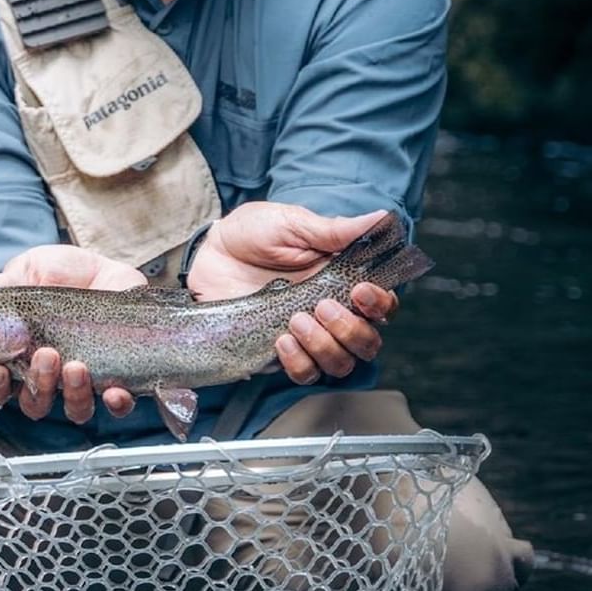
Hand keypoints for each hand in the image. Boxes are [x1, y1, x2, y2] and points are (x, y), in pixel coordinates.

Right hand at [0, 244, 144, 422]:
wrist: (108, 264)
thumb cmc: (63, 270)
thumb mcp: (24, 271)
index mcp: (20, 356)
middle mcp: (50, 374)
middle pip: (33, 404)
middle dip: (36, 385)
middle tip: (43, 354)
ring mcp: (85, 379)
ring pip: (72, 409)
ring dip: (71, 392)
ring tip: (75, 364)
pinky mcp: (119, 378)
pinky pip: (117, 406)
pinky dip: (115, 403)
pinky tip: (113, 389)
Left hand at [186, 202, 398, 383]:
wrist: (209, 252)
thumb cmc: (252, 234)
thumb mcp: (292, 224)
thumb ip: (334, 230)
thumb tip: (380, 217)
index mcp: (341, 282)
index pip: (382, 306)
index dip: (380, 304)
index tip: (361, 291)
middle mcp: (329, 313)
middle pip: (367, 342)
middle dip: (352, 330)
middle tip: (322, 306)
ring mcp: (305, 336)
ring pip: (340, 363)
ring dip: (326, 346)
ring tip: (296, 319)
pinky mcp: (277, 351)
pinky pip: (303, 373)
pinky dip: (299, 362)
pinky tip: (281, 339)